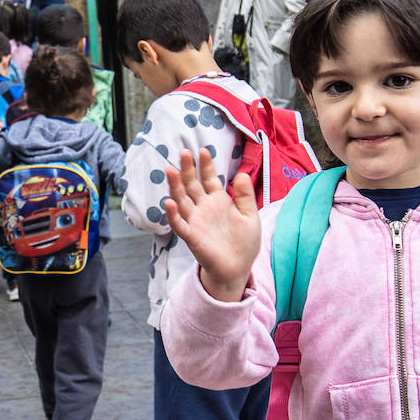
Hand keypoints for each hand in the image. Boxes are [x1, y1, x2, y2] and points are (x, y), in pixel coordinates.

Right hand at [162, 149, 260, 301]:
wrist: (238, 268)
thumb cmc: (244, 243)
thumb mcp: (250, 216)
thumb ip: (245, 196)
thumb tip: (241, 174)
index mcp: (218, 201)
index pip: (209, 179)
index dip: (206, 165)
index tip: (203, 151)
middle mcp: (204, 208)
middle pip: (192, 185)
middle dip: (187, 169)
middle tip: (183, 152)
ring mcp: (196, 221)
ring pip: (182, 200)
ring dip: (175, 186)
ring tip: (170, 171)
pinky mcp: (192, 237)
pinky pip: (179, 224)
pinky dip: (173, 215)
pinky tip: (169, 203)